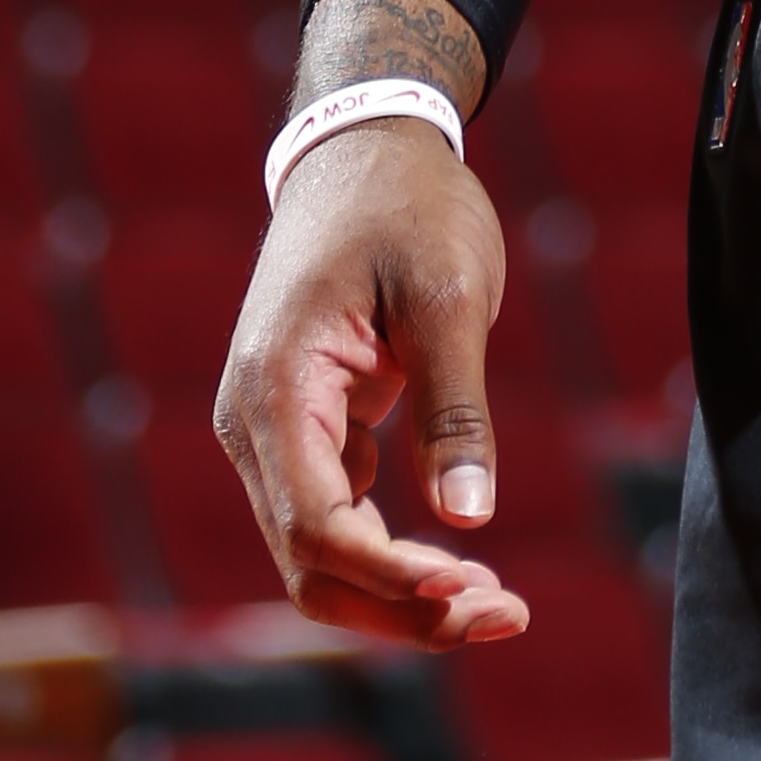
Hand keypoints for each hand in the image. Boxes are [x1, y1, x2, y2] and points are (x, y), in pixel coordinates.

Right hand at [214, 123, 530, 650]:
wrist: (366, 145)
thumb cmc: (409, 207)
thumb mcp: (447, 295)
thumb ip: (455, 408)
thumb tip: (472, 519)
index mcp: (275, 388)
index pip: (317, 526)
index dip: (392, 575)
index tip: (477, 585)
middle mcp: (253, 424)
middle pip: (309, 564)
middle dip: (402, 608)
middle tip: (507, 616)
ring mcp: (271, 433)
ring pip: (318, 556)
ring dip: (398, 596)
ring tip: (498, 607)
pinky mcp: (304, 432)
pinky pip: (334, 521)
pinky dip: (391, 556)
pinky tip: (462, 567)